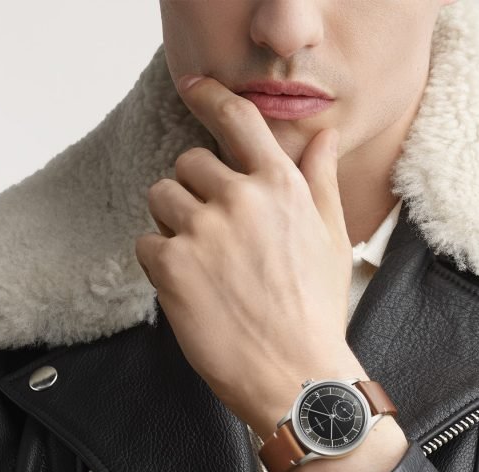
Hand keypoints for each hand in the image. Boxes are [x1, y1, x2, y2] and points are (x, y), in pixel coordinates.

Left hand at [134, 74, 357, 439]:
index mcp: (281, 187)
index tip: (193, 88)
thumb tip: (322, 136)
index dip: (209, 96)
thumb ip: (319, 182)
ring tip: (204, 267)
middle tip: (215, 238)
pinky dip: (160, 265)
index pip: (237, 119)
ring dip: (174, 226)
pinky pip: (146, 243)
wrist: (297, 377)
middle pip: (189, 163)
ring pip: (161, 199)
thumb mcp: (331, 241)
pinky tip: (191, 291)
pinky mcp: (172, 266)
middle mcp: (240, 199)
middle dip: (195, 193)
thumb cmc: (316, 315)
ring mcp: (203, 231)